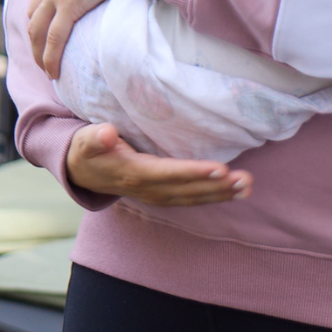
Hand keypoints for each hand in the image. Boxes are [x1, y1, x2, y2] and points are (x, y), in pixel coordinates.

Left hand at [28, 0, 137, 76]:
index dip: (41, 17)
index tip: (46, 33)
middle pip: (33, 17)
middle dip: (34, 40)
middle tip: (41, 58)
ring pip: (37, 31)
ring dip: (38, 52)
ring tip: (46, 69)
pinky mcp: (69, 5)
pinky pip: (54, 38)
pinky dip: (50, 56)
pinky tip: (53, 71)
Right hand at [67, 123, 252, 205]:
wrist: (83, 172)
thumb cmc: (88, 150)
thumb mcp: (86, 141)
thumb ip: (95, 137)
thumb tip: (106, 133)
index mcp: (133, 173)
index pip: (168, 174)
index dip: (193, 173)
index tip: (219, 169)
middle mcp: (149, 189)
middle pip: (187, 190)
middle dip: (218, 187)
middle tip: (246, 181)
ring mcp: (157, 194)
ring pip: (193, 197)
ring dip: (221, 194)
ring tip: (247, 187)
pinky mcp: (163, 194)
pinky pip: (191, 198)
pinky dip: (213, 196)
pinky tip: (234, 190)